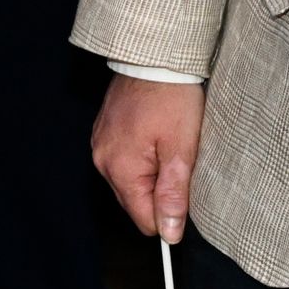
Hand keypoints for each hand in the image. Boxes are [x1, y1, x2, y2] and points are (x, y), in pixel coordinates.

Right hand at [92, 73, 204, 240]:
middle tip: (180, 160)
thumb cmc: (171, 98)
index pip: (144, 220)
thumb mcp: (182, 149)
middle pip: (135, 201)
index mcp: (120, 169)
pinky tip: (156, 136)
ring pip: (131, 181)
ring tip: (168, 144)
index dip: (170, 214)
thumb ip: (174, 194)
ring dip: (152, 172)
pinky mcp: (104, 132)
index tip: (187, 192)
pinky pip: (124, 160)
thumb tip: (169, 233)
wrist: (153, 56)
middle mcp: (103, 160)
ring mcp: (101, 144)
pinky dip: (142, 156)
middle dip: (161, 190)